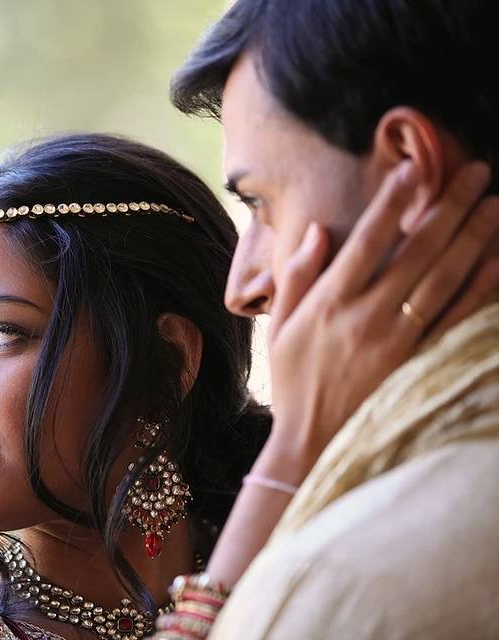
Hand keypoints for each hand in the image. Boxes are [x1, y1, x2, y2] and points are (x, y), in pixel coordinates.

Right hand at [265, 160, 498, 475]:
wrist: (312, 443)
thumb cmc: (293, 383)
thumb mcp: (281, 328)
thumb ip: (298, 276)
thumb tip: (320, 230)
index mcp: (329, 303)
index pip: (367, 241)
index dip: (391, 202)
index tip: (411, 168)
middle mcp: (365, 316)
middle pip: (417, 251)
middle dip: (449, 207)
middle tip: (476, 172)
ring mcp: (396, 341)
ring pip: (444, 279)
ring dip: (474, 238)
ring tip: (495, 205)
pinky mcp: (418, 364)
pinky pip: (456, 320)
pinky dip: (480, 290)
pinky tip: (497, 262)